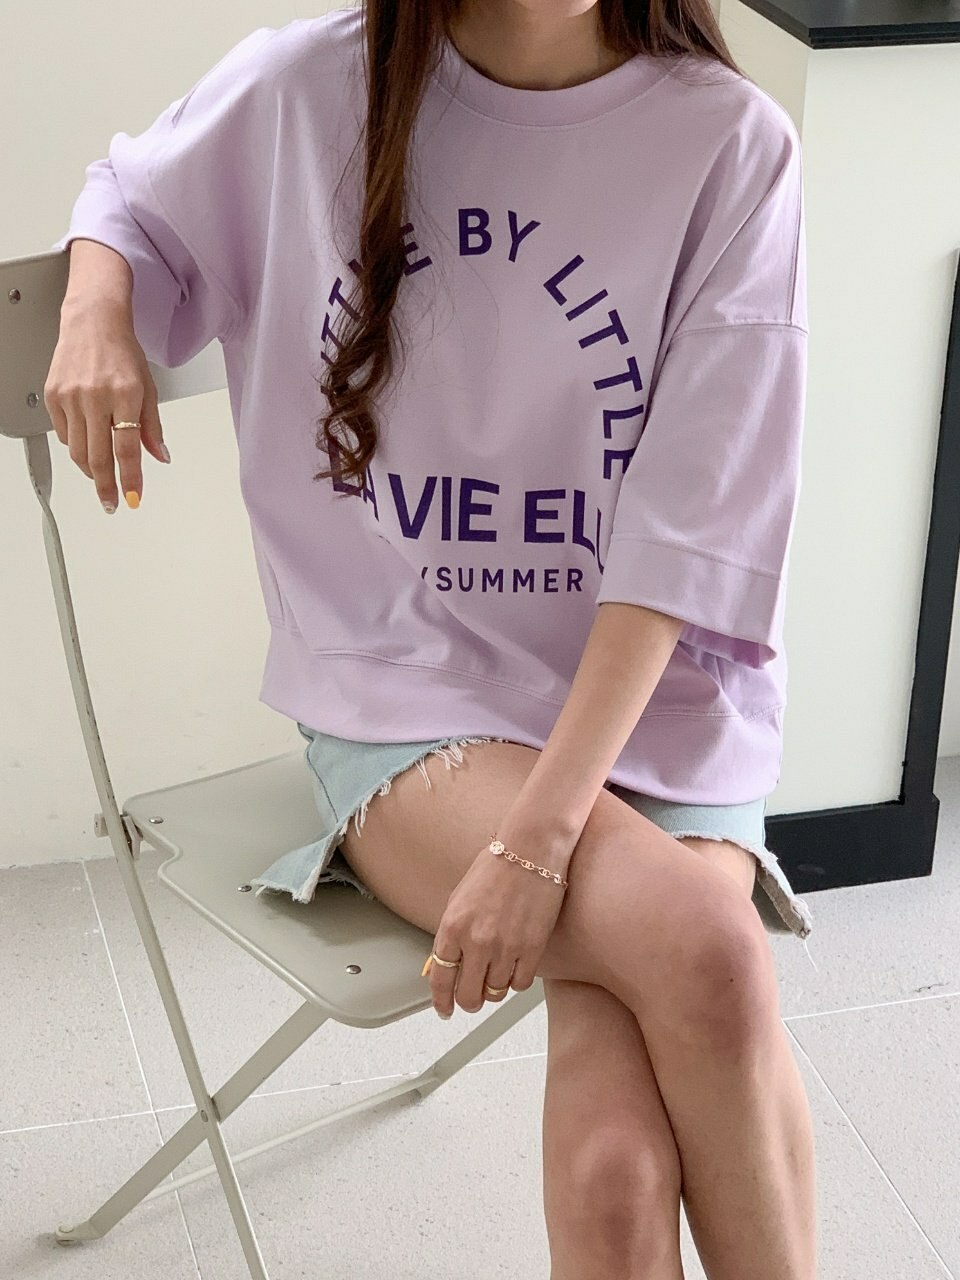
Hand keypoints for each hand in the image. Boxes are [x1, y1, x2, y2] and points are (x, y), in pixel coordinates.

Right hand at [44, 298, 169, 513]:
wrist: (92, 322)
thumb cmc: (122, 352)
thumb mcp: (148, 388)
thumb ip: (152, 426)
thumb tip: (159, 456)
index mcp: (124, 395)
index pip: (128, 449)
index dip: (130, 479)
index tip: (132, 497)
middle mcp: (95, 397)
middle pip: (98, 457)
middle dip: (106, 486)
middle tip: (112, 502)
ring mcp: (71, 397)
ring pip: (78, 451)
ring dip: (91, 470)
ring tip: (102, 476)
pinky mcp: (53, 396)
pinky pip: (65, 434)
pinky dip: (77, 446)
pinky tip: (88, 443)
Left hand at [424, 824, 577, 1018]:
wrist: (532, 849)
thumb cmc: (497, 866)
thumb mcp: (460, 898)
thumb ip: (451, 933)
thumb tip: (444, 963)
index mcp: (453, 926)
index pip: (441, 979)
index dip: (442, 1001)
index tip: (445, 1009)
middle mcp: (477, 941)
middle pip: (468, 996)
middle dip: (468, 1002)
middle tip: (473, 998)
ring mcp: (506, 947)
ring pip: (496, 993)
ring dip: (494, 988)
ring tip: (497, 973)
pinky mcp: (533, 948)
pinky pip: (521, 983)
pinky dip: (517, 980)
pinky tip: (516, 965)